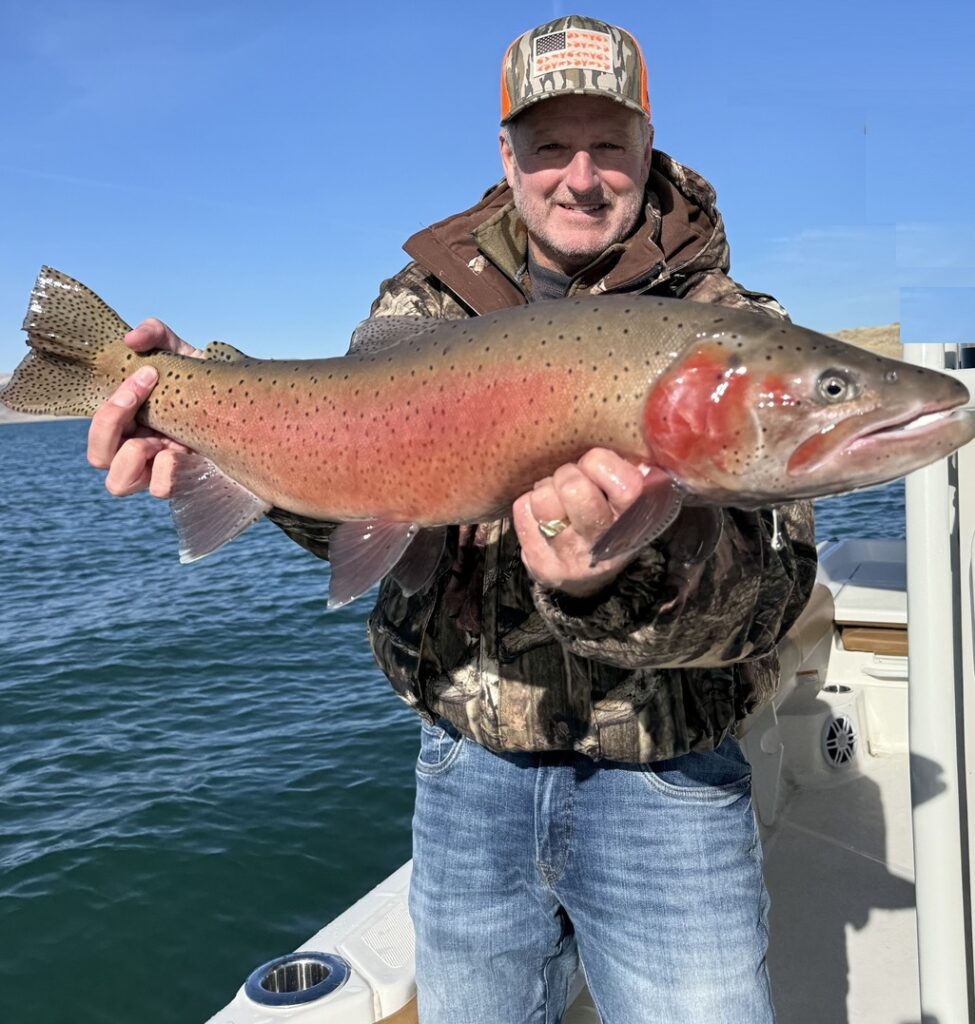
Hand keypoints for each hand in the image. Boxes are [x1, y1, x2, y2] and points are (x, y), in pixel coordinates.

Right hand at [86, 318, 201, 497]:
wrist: (247, 407)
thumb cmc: (206, 384)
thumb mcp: (182, 354)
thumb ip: (156, 336)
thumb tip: (132, 339)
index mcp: (130, 424)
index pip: (99, 428)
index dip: (112, 407)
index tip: (148, 374)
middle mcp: (140, 450)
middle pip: (99, 456)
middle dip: (114, 423)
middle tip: (148, 402)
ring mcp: (161, 471)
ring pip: (119, 483)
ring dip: (137, 455)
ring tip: (167, 439)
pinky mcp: (187, 483)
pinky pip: (161, 490)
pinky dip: (169, 473)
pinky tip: (191, 453)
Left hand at [512, 448, 646, 598]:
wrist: (590, 579)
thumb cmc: (609, 520)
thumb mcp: (629, 500)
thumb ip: (628, 471)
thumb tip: (620, 438)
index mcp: (636, 520)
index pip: (625, 485)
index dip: (601, 463)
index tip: (593, 464)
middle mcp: (606, 543)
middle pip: (575, 489)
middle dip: (567, 474)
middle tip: (569, 479)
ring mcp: (572, 558)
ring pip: (543, 499)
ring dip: (545, 490)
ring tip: (554, 497)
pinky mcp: (542, 565)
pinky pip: (522, 511)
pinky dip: (528, 505)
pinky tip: (541, 516)